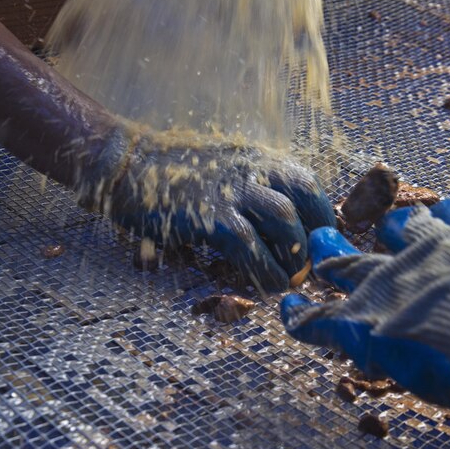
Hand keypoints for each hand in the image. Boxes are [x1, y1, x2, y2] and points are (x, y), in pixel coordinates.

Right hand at [76, 121, 335, 291]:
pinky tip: (267, 287)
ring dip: (293, 257)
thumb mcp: (224, 170)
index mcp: (258, 160)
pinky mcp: (210, 216)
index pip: (308, 185)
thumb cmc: (175, 175)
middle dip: (313, 241)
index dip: (321, 218)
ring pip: (284, 223)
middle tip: (309, 269)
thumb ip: (253, 190)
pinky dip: (264, 271)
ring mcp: (231, 192)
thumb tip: (282, 227)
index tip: (321, 245)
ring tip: (290, 281)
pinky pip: (250, 248)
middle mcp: (252, 171)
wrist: (128, 165)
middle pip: (304, 203)